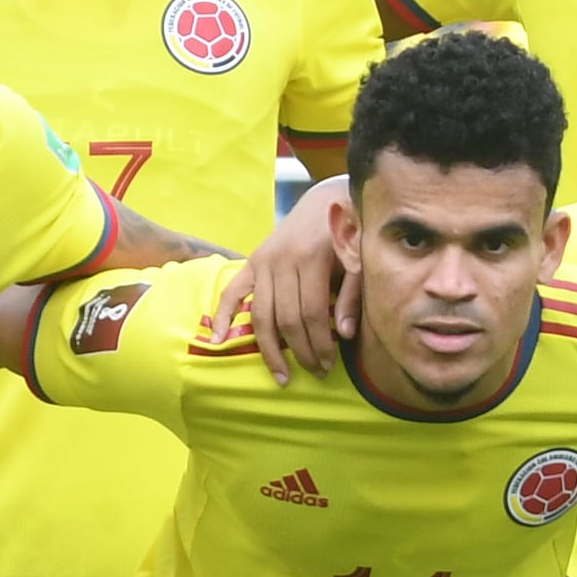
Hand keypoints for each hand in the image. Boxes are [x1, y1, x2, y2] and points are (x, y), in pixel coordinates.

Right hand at [216, 172, 359, 384]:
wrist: (325, 201)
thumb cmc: (348, 234)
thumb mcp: (358, 259)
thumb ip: (351, 295)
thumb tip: (343, 334)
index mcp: (311, 257)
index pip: (311, 312)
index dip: (320, 343)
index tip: (329, 365)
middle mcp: (282, 260)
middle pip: (286, 318)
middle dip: (300, 351)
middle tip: (316, 373)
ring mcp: (263, 261)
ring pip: (261, 313)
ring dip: (270, 349)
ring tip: (282, 375)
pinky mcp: (252, 261)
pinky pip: (233, 292)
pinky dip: (223, 315)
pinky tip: (218, 340)